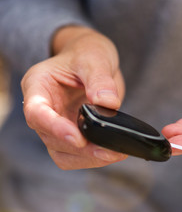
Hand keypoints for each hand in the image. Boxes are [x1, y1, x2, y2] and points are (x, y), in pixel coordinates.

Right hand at [21, 26, 126, 168]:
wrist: (94, 59)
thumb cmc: (87, 53)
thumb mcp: (94, 57)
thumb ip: (99, 78)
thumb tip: (107, 103)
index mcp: (39, 86)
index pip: (37, 113)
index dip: (55, 128)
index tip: (79, 139)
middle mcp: (44, 109)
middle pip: (51, 139)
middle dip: (81, 149)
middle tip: (110, 151)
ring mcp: (58, 123)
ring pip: (63, 153)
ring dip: (88, 158)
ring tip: (115, 154)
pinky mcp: (74, 133)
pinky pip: (79, 154)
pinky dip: (95, 157)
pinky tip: (114, 152)